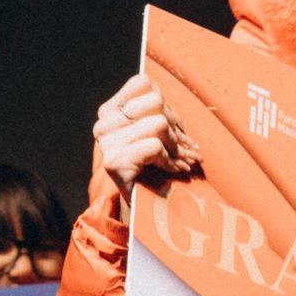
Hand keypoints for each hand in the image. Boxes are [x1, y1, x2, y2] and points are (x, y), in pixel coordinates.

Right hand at [93, 74, 200, 201]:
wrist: (146, 210)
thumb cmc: (158, 167)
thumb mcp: (160, 133)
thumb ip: (162, 110)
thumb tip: (192, 86)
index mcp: (111, 110)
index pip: (144, 84)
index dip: (168, 106)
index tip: (176, 130)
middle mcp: (103, 123)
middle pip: (155, 101)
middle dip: (176, 127)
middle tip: (185, 149)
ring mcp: (105, 143)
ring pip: (158, 123)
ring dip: (176, 146)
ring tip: (180, 161)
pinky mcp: (113, 162)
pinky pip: (155, 146)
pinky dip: (170, 160)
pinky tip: (172, 171)